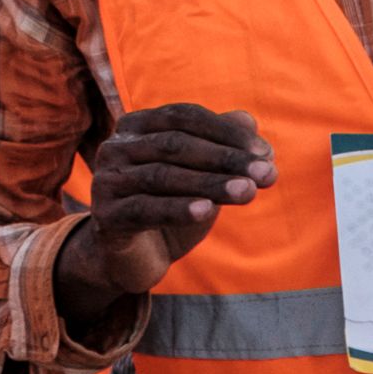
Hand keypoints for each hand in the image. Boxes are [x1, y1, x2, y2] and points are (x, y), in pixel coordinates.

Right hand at [56, 105, 273, 323]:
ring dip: (210, 183)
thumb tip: (249, 120)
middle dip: (225, 158)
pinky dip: (178, 208)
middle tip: (266, 174)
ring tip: (248, 192)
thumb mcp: (200, 174)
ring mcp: (106, 181)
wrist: (134, 257)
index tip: (264, 152)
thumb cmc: (169, 206)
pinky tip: (207, 210)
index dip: (225, 131)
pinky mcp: (106, 216)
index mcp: (136, 126)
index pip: (182, 116)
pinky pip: (144, 209)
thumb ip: (221, 145)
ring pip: (162, 176)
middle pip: (174, 144)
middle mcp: (115, 147)